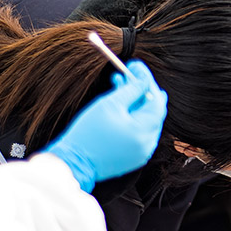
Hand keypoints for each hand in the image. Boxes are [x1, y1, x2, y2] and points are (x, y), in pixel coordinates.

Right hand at [43, 59, 167, 190]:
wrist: (73, 163)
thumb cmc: (88, 133)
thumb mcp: (110, 105)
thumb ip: (132, 89)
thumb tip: (145, 78)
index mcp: (144, 132)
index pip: (156, 101)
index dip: (147, 81)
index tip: (136, 67)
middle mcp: (148, 144)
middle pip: (152, 111)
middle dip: (140, 90)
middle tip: (126, 75)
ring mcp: (142, 153)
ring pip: (144, 120)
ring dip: (134, 102)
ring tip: (117, 86)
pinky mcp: (133, 157)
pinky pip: (138, 132)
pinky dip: (131, 118)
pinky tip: (117, 107)